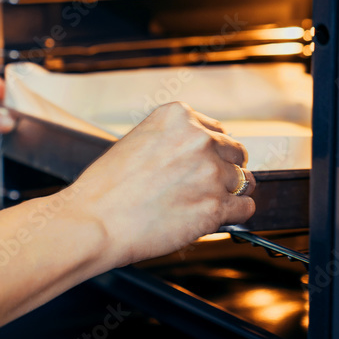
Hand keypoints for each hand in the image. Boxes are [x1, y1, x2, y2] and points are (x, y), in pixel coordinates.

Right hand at [67, 102, 254, 269]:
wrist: (94, 221)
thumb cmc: (105, 189)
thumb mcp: (136, 143)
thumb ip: (171, 143)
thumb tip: (198, 158)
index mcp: (177, 116)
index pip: (216, 129)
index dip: (210, 151)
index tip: (201, 164)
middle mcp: (198, 138)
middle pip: (234, 152)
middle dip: (223, 169)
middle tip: (202, 187)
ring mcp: (210, 172)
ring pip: (243, 181)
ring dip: (229, 193)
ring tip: (202, 204)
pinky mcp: (215, 206)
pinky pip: (245, 208)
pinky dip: (234, 215)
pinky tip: (212, 218)